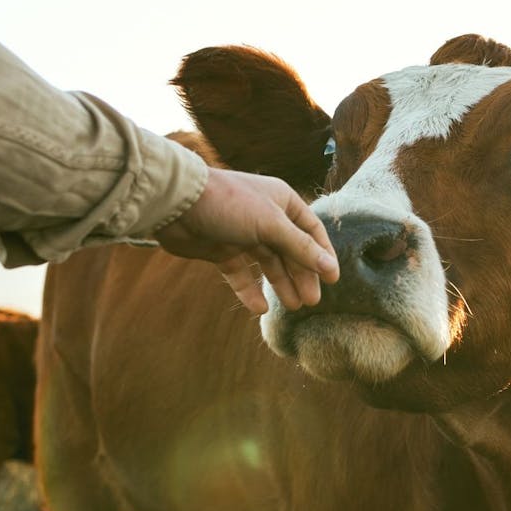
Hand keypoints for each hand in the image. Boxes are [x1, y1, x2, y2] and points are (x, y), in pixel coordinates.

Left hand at [154, 167, 338, 313]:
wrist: (176, 204)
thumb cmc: (229, 205)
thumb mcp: (272, 225)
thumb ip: (302, 249)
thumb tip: (331, 268)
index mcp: (282, 202)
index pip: (311, 231)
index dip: (323, 255)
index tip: (333, 280)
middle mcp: (265, 217)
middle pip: (291, 251)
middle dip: (302, 275)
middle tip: (312, 301)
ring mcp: (243, 234)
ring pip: (268, 264)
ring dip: (281, 284)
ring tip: (293, 306)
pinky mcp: (222, 250)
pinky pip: (241, 274)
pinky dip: (250, 290)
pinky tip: (259, 308)